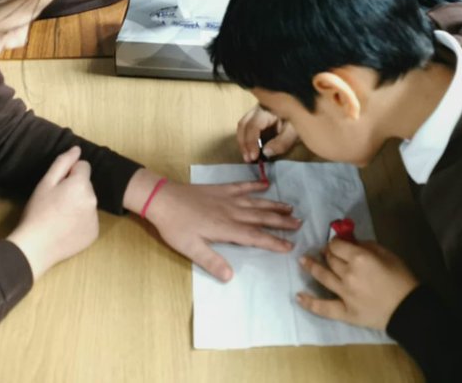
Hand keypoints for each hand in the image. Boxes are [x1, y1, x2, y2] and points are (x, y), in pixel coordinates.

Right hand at [6, 146, 98, 278]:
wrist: (35, 247)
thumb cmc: (37, 212)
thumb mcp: (45, 183)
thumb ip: (63, 163)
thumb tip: (77, 149)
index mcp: (82, 185)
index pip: (83, 167)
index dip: (69, 174)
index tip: (57, 187)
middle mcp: (94, 200)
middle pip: (86, 185)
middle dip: (74, 189)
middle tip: (55, 203)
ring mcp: (95, 218)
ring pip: (88, 202)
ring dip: (78, 204)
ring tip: (59, 216)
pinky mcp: (94, 234)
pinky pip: (89, 220)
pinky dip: (80, 221)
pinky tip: (65, 228)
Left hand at [134, 174, 302, 281]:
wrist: (162, 198)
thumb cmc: (175, 226)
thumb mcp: (190, 249)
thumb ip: (211, 261)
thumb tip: (230, 277)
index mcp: (226, 228)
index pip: (255, 237)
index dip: (273, 242)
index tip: (290, 246)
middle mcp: (231, 212)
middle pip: (261, 218)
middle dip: (281, 222)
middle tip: (299, 224)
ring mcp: (227, 198)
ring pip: (256, 202)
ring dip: (273, 205)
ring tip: (290, 208)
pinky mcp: (220, 189)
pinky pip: (241, 186)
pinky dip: (254, 185)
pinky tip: (265, 184)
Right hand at [236, 104, 298, 161]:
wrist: (303, 111)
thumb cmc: (299, 120)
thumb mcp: (294, 132)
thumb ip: (282, 142)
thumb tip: (265, 152)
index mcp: (267, 109)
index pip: (253, 125)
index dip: (251, 142)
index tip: (253, 157)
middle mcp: (258, 108)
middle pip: (243, 124)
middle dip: (244, 143)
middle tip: (248, 159)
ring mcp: (256, 111)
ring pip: (243, 125)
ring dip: (243, 142)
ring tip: (248, 157)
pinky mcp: (257, 116)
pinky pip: (247, 127)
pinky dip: (247, 139)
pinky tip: (251, 150)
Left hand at [299, 240, 418, 329]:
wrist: (408, 308)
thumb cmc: (401, 277)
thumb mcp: (387, 253)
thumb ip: (366, 245)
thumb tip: (351, 242)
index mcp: (359, 257)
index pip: (337, 245)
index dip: (335, 242)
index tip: (336, 243)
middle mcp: (347, 274)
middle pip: (330, 259)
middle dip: (327, 253)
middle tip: (325, 252)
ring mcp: (344, 294)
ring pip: (323, 277)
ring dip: (311, 267)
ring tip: (302, 261)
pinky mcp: (345, 312)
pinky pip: (323, 308)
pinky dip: (310, 303)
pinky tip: (298, 297)